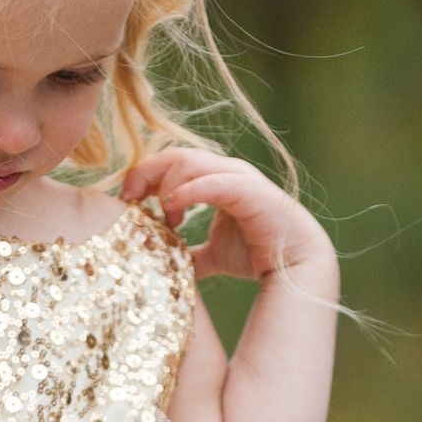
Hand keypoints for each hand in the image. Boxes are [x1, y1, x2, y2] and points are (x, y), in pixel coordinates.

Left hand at [121, 148, 335, 283]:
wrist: (294, 266)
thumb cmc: (256, 255)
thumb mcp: (211, 255)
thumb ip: (189, 253)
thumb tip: (166, 265)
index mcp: (214, 179)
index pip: (170, 162)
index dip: (144, 177)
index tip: (126, 202)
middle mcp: (225, 171)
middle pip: (174, 155)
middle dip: (146, 174)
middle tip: (130, 201)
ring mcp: (237, 176)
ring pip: (189, 162)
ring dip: (167, 186)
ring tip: (165, 216)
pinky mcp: (247, 190)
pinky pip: (211, 181)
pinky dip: (188, 191)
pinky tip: (172, 208)